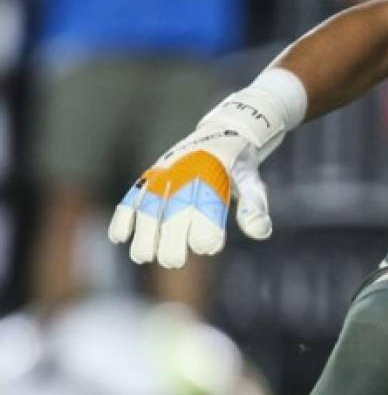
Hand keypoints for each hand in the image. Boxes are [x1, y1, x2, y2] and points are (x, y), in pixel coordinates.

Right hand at [108, 124, 272, 268]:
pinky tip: (119, 237)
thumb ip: (254, 206)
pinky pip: (133, 195)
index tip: (210, 247)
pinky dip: (123, 215)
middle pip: (173, 213)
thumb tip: (261, 232)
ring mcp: (166, 173)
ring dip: (142, 234)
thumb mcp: (252, 182)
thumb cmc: (238, 166)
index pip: (207, 207)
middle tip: (175, 261)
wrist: (222, 133)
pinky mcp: (151, 175)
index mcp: (214, 172)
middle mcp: (186, 172)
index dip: (206, 232)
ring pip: (148, 206)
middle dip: (170, 242)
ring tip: (143, 256)